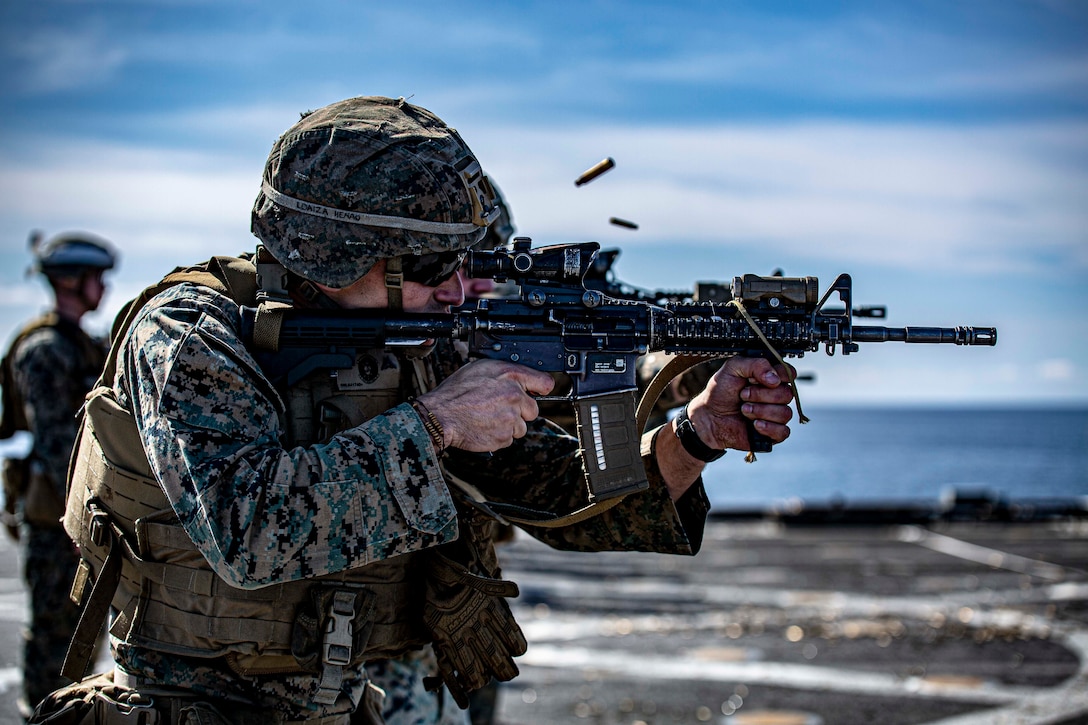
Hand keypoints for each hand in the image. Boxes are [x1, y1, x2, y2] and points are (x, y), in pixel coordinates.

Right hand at [417, 359, 553, 451]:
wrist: (440, 416)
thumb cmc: (455, 392)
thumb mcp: (480, 368)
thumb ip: (504, 373)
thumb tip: (520, 380)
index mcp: (510, 376)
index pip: (544, 382)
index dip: (541, 388)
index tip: (538, 392)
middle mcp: (514, 396)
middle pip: (533, 410)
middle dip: (520, 411)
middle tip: (499, 408)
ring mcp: (510, 419)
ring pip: (520, 427)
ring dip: (508, 425)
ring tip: (487, 418)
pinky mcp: (503, 437)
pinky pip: (508, 439)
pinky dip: (498, 436)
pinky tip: (484, 427)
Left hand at [684, 356, 794, 452]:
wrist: (709, 416)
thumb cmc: (721, 392)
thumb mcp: (732, 368)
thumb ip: (755, 364)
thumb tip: (775, 378)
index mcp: (770, 377)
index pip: (789, 374)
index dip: (777, 376)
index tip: (755, 379)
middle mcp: (776, 395)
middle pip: (787, 394)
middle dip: (761, 395)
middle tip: (743, 395)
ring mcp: (776, 414)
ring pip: (785, 413)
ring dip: (761, 411)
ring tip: (744, 410)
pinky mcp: (773, 433)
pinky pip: (783, 431)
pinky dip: (768, 428)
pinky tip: (754, 425)